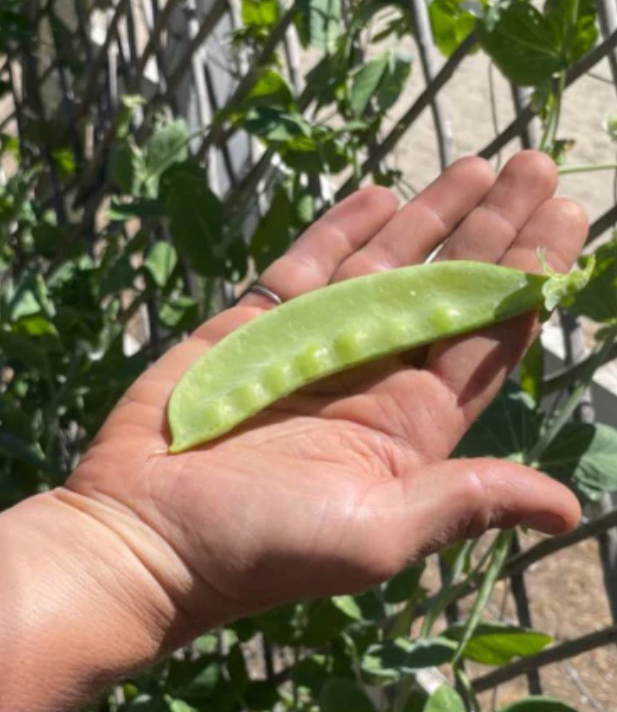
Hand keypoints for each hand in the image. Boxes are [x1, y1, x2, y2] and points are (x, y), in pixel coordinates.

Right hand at [64, 151, 586, 648]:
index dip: (526, 282)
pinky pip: (307, 268)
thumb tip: (567, 509)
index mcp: (408, 430)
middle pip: (446, 293)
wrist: (144, 538)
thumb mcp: (376, 534)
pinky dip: (341, 230)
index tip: (566, 221)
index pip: (483, 342)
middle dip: (493, 231)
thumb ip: (465, 502)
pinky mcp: (252, 331)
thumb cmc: (262, 547)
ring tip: (478, 164)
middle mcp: (369, 382)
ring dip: (429, 217)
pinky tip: (383, 195)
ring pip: (383, 269)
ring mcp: (311, 350)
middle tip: (537, 168)